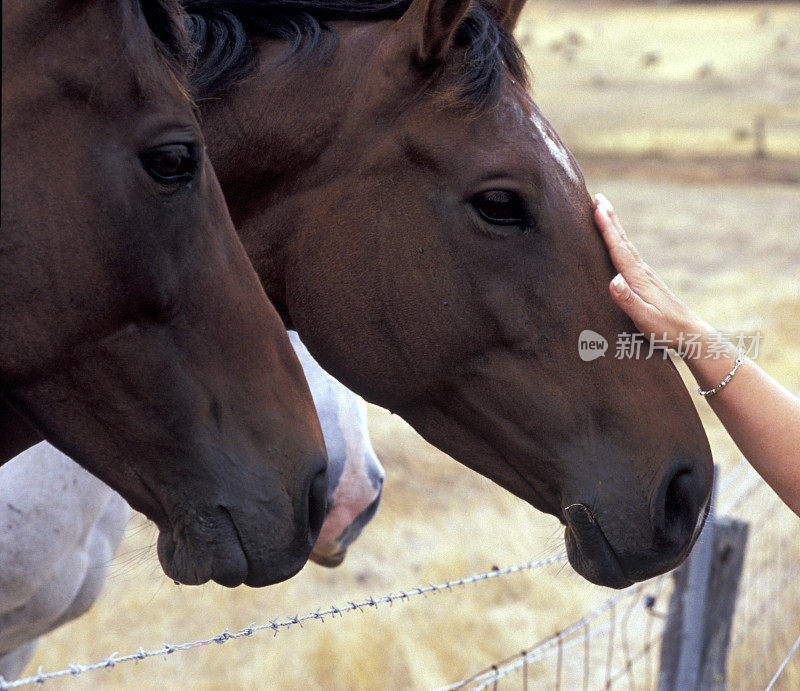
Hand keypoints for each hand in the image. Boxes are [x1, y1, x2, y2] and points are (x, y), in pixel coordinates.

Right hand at [593, 193, 709, 352]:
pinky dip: (620, 242)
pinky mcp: (646, 281)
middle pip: (622, 240)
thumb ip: (628, 301)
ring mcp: (645, 275)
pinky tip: (618, 243)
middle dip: (610, 219)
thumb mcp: (645, 319)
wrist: (691, 333)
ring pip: (626, 245)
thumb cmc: (666, 329)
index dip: (606, 228)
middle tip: (598, 198)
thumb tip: (613, 279)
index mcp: (637, 278)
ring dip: (614, 227)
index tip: (596, 207)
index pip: (618, 248)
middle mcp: (641, 272)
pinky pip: (628, 255)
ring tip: (604, 213)